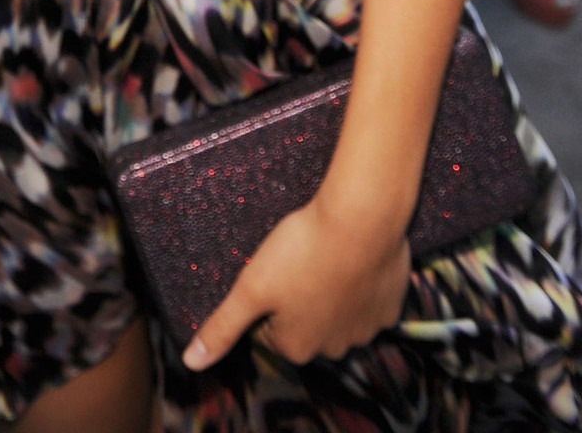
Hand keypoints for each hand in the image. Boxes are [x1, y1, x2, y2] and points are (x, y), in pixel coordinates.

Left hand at [182, 191, 410, 369]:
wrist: (361, 219)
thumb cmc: (302, 250)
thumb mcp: (251, 287)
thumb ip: (222, 327)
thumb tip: (192, 361)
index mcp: (297, 348)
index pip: (266, 329)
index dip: (264, 296)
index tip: (269, 269)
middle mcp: (334, 349)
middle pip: (303, 323)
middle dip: (296, 297)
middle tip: (295, 259)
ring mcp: (365, 330)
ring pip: (336, 312)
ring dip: (328, 291)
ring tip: (321, 256)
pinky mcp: (390, 308)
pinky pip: (367, 299)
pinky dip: (359, 282)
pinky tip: (350, 257)